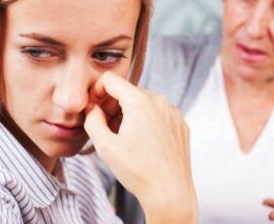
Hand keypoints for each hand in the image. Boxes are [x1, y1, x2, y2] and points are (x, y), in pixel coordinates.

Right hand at [84, 72, 197, 223]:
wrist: (170, 193)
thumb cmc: (138, 171)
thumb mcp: (105, 146)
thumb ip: (92, 120)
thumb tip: (92, 108)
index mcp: (140, 101)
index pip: (111, 80)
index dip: (97, 90)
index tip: (93, 107)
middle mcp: (160, 101)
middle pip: (128, 92)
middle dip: (113, 106)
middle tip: (104, 128)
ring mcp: (173, 112)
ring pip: (144, 103)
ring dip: (129, 114)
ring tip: (122, 139)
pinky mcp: (181, 125)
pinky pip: (159, 114)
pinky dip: (146, 122)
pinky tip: (141, 143)